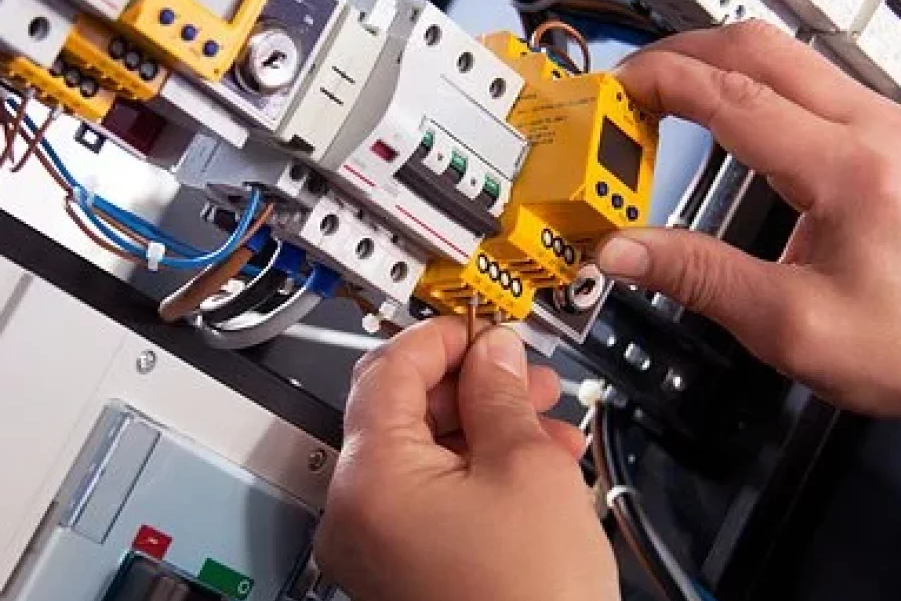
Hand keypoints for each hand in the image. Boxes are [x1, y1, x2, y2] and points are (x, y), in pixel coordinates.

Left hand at [315, 318, 616, 600]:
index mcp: (370, 477)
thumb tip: (491, 351)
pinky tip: (532, 469)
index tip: (482, 326)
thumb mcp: (528, 469)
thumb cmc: (531, 600)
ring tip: (545, 424)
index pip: (387, 370)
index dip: (441, 336)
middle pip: (401, 412)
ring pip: (422, 456)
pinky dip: (473, 474)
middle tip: (524, 374)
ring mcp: (374, 545)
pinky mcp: (399, 570)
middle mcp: (354, 512)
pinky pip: (428, 499)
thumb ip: (500, 394)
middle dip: (471, 386)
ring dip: (482, 429)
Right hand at [601, 21, 900, 453]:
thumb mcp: (786, 324)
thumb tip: (621, 248)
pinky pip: (800, 80)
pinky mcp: (878, 138)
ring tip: (655, 100)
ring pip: (780, 55)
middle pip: (758, 48)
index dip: (661, 84)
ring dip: (710, 64)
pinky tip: (711, 111)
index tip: (612, 91)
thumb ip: (696, 276)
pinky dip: (741, 82)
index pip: (733, 96)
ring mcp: (881, 126)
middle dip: (678, 56)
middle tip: (624, 89)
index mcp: (850, 170)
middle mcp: (873, 130)